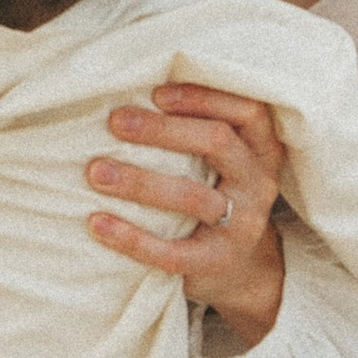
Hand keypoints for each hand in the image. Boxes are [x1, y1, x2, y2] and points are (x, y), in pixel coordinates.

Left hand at [87, 82, 287, 338]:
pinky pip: (173, 252)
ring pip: (193, 196)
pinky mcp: (216, 261)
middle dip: (162, 130)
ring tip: (96, 172)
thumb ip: (198, 126)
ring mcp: (243, 224)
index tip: (156, 93)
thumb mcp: (223, 158)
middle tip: (115, 122)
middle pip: (217, 142)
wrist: (241, 268)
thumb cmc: (215, 190)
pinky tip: (97, 223)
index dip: (202, 97)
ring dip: (140, 181)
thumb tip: (129, 90)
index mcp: (261, 148)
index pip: (246, 110)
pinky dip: (132, 238)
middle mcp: (259, 182)